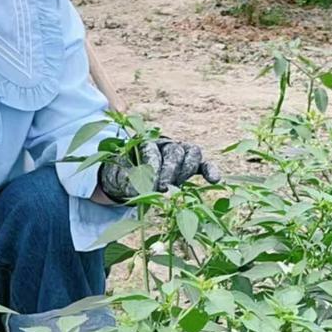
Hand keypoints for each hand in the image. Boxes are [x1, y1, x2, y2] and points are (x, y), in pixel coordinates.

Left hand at [99, 137, 221, 201]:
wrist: (126, 181)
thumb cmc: (120, 178)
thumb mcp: (116, 178)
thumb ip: (125, 180)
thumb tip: (136, 189)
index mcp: (143, 142)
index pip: (153, 149)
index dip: (153, 166)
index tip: (150, 184)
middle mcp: (163, 144)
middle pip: (175, 150)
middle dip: (170, 171)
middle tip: (163, 188)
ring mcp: (178, 153)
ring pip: (191, 153)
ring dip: (186, 170)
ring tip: (176, 188)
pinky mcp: (189, 165)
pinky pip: (202, 164)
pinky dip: (210, 170)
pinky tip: (215, 179)